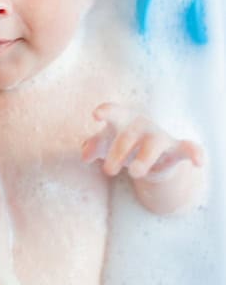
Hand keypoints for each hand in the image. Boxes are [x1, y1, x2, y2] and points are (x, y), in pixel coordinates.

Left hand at [81, 102, 203, 179]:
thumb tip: (85, 154)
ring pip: (153, 144)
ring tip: (134, 173)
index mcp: (121, 119)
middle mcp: (140, 125)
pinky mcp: (175, 149)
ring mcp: (158, 136)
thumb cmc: (120, 145)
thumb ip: (93, 147)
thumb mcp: (105, 145)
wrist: (147, 157)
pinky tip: (199, 162)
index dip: (105, 111)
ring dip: (143, 158)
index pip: (113, 112)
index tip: (97, 115)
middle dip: (117, 153)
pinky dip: (194, 153)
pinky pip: (188, 148)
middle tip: (107, 171)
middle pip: (127, 136)